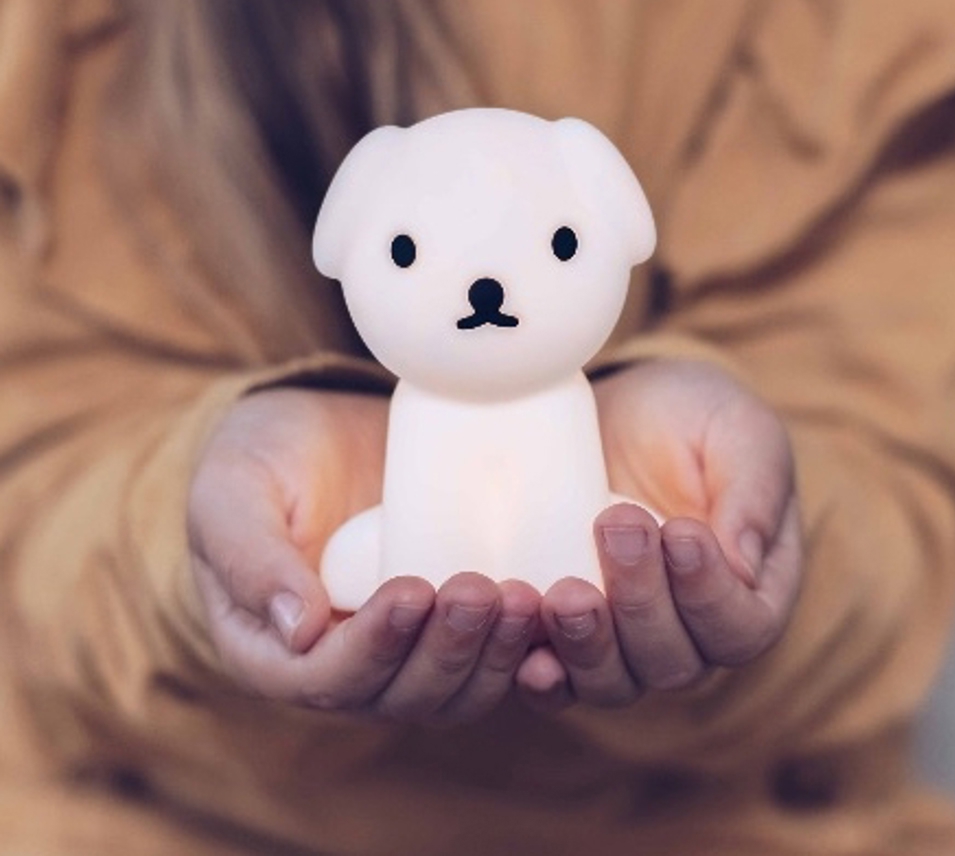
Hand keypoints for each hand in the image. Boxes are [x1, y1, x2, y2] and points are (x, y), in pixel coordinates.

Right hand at [187, 386, 539, 724]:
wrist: (313, 429)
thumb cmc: (258, 458)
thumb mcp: (229, 493)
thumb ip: (249, 558)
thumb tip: (300, 631)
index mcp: (275, 655)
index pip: (328, 680)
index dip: (375, 647)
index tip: (412, 590)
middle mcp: (343, 668)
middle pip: (403, 694)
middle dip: (447, 649)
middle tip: (478, 589)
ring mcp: (403, 650)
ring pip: (456, 689)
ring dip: (493, 654)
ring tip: (522, 597)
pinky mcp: (449, 623)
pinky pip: (490, 656)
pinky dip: (524, 646)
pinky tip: (554, 609)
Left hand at [516, 359, 801, 708]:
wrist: (623, 408)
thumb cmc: (695, 417)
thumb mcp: (739, 432)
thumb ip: (753, 493)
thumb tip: (743, 570)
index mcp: (755, 591)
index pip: (741, 628)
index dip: (710, 594)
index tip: (680, 532)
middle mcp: (693, 633)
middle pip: (673, 661)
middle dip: (641, 601)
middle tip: (616, 526)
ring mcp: (626, 640)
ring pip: (615, 681)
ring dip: (588, 644)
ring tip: (566, 593)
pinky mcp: (569, 632)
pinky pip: (558, 678)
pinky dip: (543, 676)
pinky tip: (525, 655)